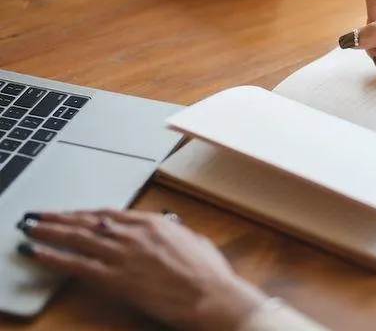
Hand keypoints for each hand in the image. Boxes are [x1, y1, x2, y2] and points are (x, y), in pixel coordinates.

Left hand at [16, 210, 267, 330]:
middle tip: (39, 215)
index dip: (86, 214)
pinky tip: (37, 253)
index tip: (73, 214)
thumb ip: (174, 234)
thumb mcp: (194, 241)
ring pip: (77, 238)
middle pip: (88, 221)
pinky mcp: (116, 278)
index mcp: (155, 223)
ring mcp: (123, 255)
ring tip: (30, 228)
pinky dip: (54, 257)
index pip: (110, 214)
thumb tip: (169, 231)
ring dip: (50, 231)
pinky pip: (77, 265)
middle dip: (60, 217)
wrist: (211, 296)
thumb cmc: (209, 274)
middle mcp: (135, 234)